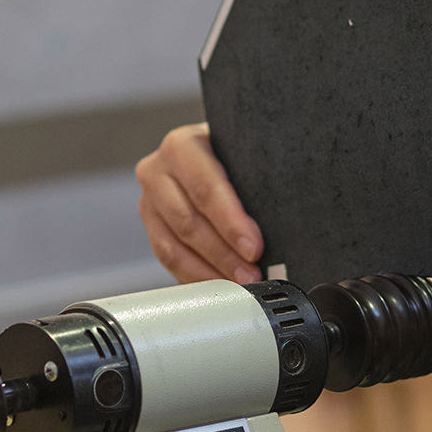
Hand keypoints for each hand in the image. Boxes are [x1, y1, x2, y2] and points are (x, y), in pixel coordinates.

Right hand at [135, 122, 263, 283]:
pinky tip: (218, 285)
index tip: (254, 248)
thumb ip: (255, 178)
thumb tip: (282, 223)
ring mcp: (149, 200)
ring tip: (239, 285)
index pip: (206, 189)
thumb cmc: (234, 151)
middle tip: (251, 274)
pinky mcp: (151, 225)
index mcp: (182, 145)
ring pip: (174, 246)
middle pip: (188, 222)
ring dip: (209, 271)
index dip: (231, 223)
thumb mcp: (243, 153)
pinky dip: (195, 276)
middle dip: (223, 254)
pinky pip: (169, 258)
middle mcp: (157, 170)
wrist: (211, 150)